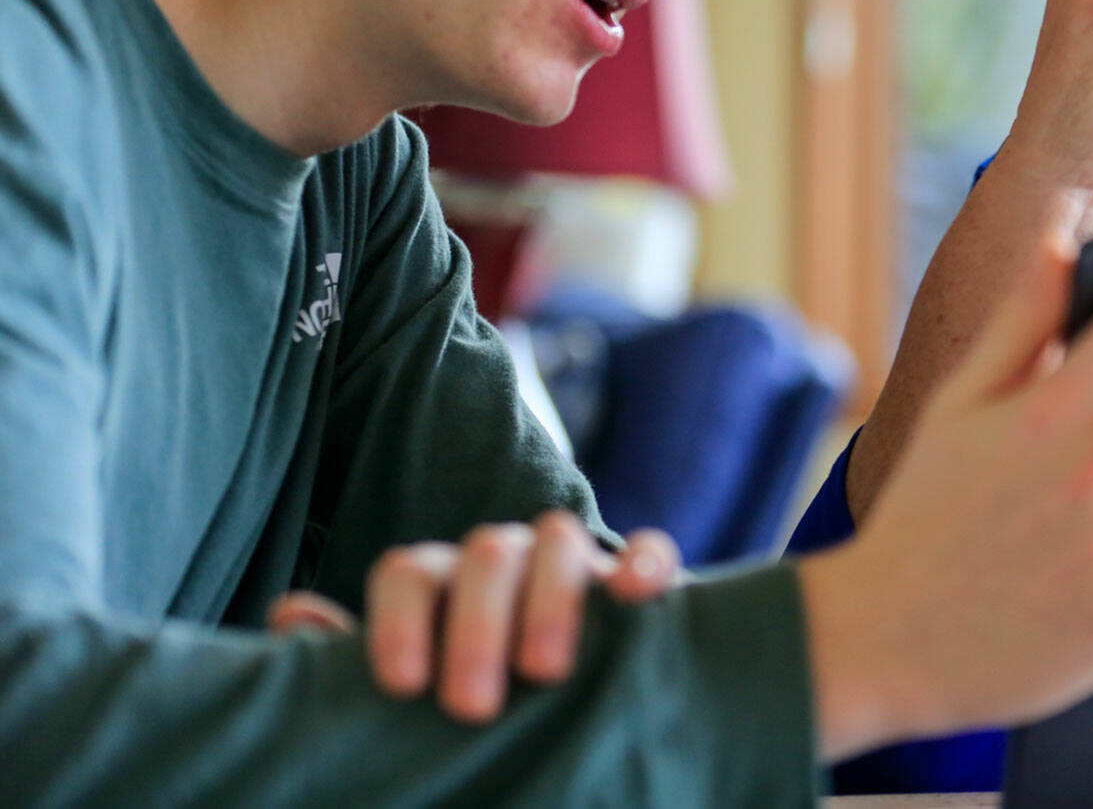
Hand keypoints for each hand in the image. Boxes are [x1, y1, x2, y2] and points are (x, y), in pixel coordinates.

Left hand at [266, 511, 681, 722]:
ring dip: (551, 598)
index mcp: (439, 580)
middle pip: (484, 555)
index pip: (408, 570)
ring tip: (546, 672)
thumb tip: (292, 616)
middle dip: (477, 626)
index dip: (398, 621)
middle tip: (470, 706)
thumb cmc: (466, 696)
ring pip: (558, 539)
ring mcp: (571, 562)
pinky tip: (636, 596)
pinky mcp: (633, 580)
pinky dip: (643, 564)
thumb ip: (351, 660)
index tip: (401, 686)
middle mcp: (501, 559)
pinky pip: (647, 548)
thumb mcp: (409, 684)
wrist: (559, 702)